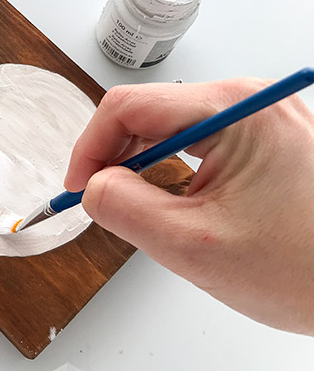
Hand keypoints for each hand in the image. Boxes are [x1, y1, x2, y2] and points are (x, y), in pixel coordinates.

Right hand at [64, 77, 313, 334]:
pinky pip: (200, 144)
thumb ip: (124, 208)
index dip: (91, 147)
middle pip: (149, 113)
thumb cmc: (308, 269)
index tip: (80, 187)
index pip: (128, 107)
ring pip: (172, 129)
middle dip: (117, 158)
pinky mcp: (267, 139)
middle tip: (105, 204)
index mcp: (233, 111)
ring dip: (145, 167)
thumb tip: (92, 186)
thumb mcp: (193, 246)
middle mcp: (249, 102)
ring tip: (148, 210)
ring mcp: (262, 118)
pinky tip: (179, 204)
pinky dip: (174, 172)